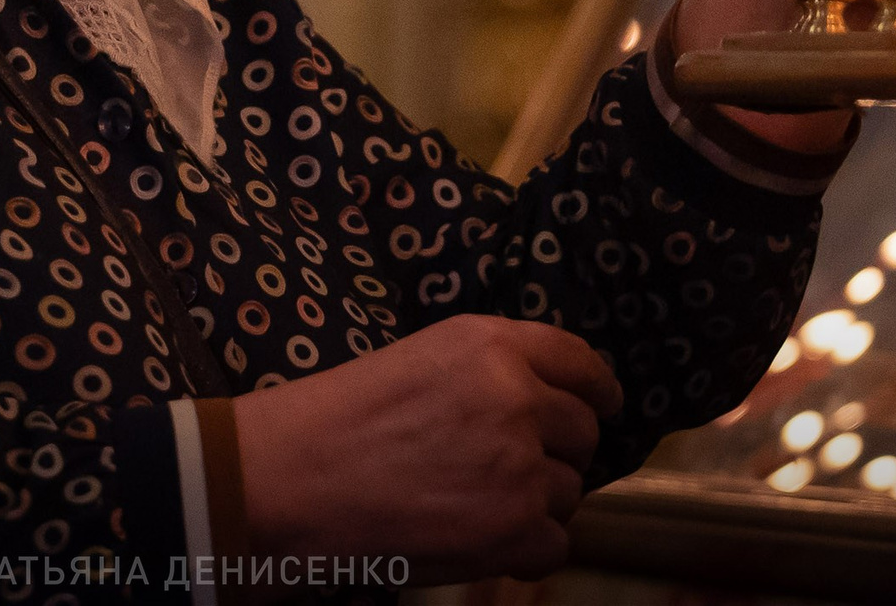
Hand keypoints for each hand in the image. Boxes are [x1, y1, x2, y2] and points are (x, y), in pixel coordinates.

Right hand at [234, 313, 624, 585]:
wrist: (294, 479)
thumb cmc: (340, 418)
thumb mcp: (420, 360)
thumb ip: (488, 371)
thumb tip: (546, 404)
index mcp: (491, 344)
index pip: (580, 361)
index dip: (596, 389)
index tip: (600, 405)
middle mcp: (518, 397)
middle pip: (582, 432)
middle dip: (556, 453)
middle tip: (506, 468)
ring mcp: (520, 465)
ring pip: (567, 492)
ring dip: (532, 503)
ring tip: (468, 502)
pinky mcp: (514, 528)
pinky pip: (554, 544)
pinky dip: (523, 549)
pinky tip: (474, 536)